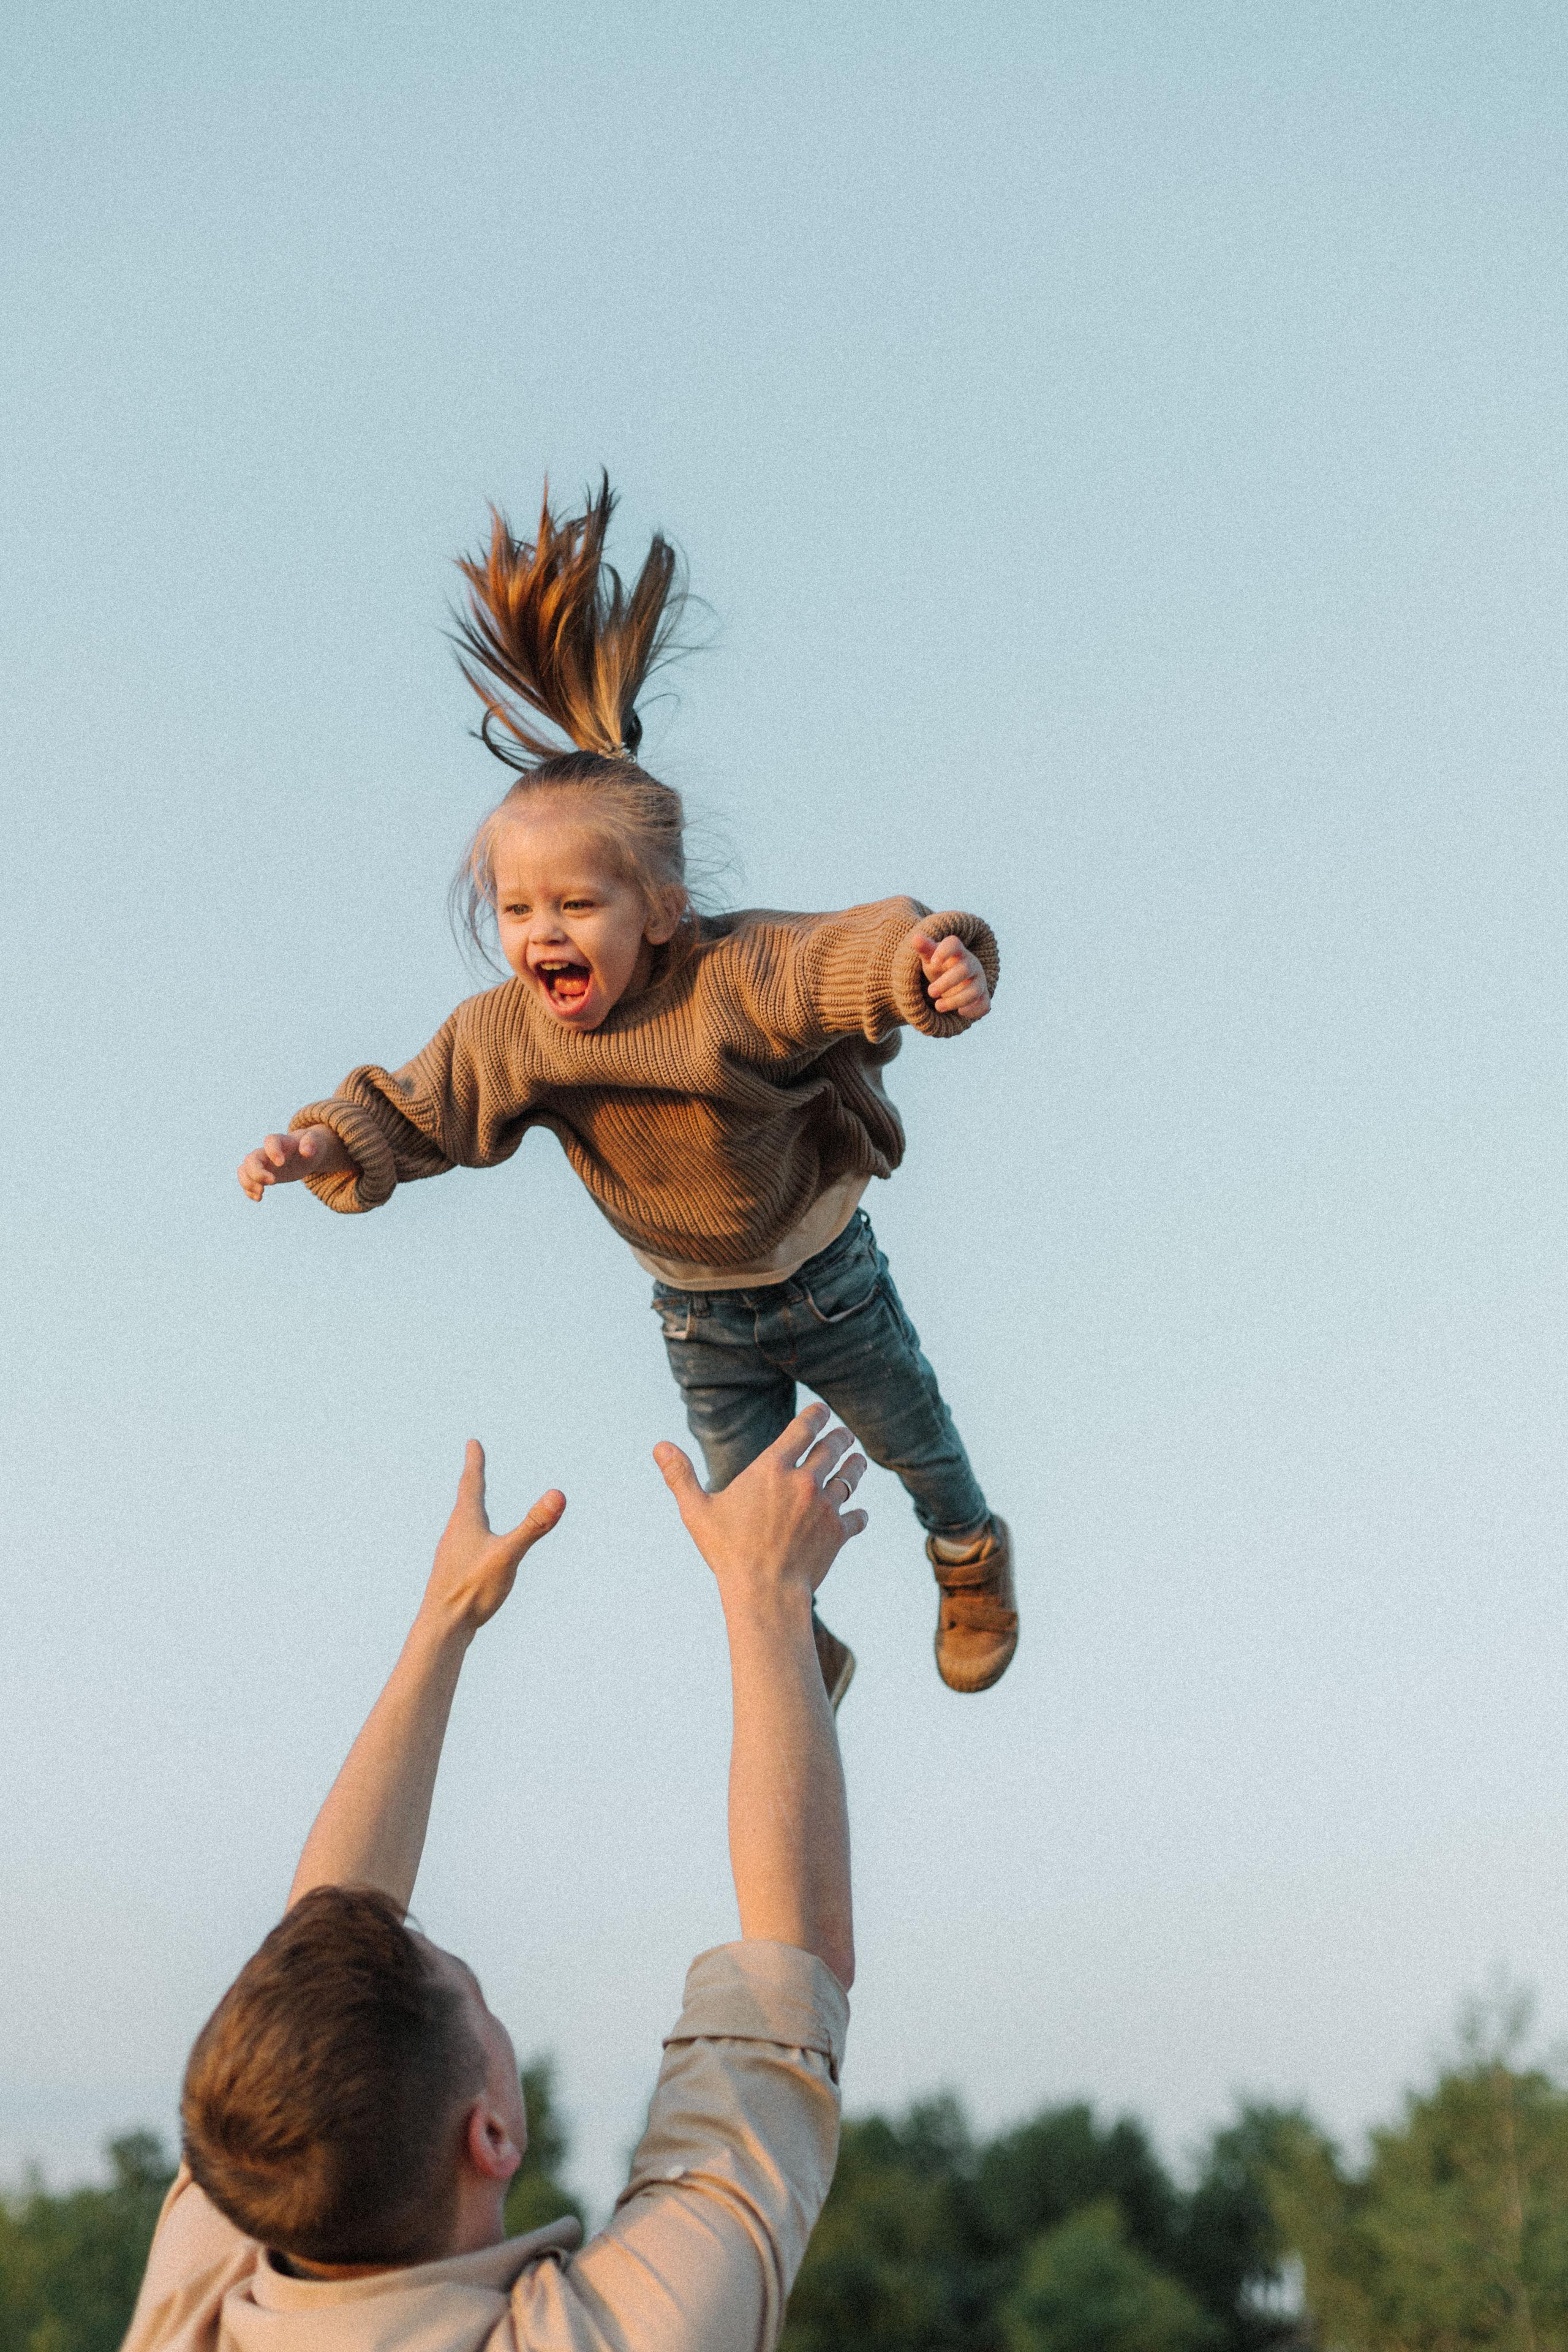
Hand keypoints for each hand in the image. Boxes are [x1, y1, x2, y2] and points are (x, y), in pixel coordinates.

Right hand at [237, 1124, 349, 1200]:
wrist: (306, 1151)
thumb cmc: (311, 1144)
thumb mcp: (316, 1141)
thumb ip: (311, 1142)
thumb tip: (307, 1151)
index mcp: (281, 1141)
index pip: (271, 1141)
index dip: (273, 1151)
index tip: (281, 1163)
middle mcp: (267, 1151)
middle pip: (251, 1158)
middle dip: (257, 1172)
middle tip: (273, 1182)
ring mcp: (262, 1163)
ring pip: (244, 1169)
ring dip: (248, 1183)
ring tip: (261, 1194)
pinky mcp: (262, 1174)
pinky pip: (247, 1180)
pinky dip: (248, 1190)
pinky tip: (259, 1198)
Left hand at [423, 1440, 565, 1634]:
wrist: (442, 1628)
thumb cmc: (472, 1590)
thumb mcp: (509, 1555)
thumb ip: (533, 1526)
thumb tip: (558, 1495)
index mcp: (466, 1522)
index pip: (471, 1483)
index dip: (474, 1462)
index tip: (472, 1443)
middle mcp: (455, 1534)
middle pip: (465, 1501)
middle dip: (472, 1482)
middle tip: (473, 1467)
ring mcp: (452, 1555)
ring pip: (462, 1525)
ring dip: (470, 1509)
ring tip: (472, 1506)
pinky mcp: (454, 1574)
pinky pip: (464, 1546)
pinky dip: (473, 1535)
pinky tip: (474, 1552)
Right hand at [654, 1402, 866, 1603]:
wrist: (765, 1593)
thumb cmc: (728, 1552)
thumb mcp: (697, 1512)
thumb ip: (680, 1476)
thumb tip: (659, 1446)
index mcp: (772, 1469)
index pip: (803, 1428)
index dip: (817, 1415)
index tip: (822, 1410)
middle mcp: (805, 1481)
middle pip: (833, 1447)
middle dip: (840, 1437)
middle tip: (844, 1434)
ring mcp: (825, 1507)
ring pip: (850, 1477)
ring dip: (855, 1466)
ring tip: (856, 1460)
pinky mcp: (838, 1533)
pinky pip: (857, 1517)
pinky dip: (858, 1515)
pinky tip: (858, 1515)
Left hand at [913, 931, 990, 1019]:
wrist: (953, 980)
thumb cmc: (939, 966)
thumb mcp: (929, 957)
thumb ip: (924, 949)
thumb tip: (916, 938)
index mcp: (956, 951)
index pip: (953, 944)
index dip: (944, 951)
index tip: (933, 962)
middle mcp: (971, 964)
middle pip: (964, 970)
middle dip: (946, 983)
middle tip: (930, 992)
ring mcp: (979, 981)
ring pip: (974, 991)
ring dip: (955, 1000)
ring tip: (938, 1006)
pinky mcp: (983, 997)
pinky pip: (984, 1004)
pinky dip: (974, 1010)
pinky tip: (960, 1012)